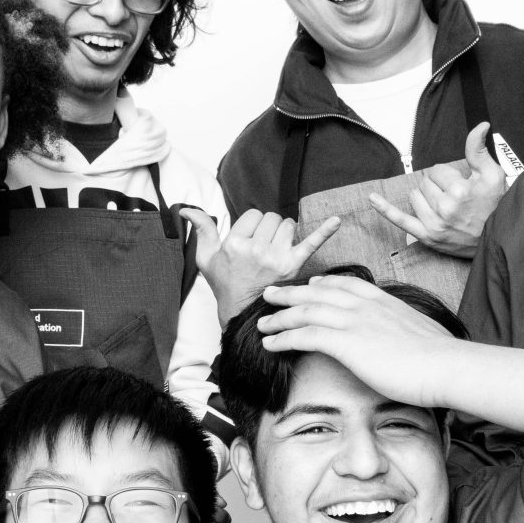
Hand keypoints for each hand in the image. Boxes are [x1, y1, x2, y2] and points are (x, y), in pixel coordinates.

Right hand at [201, 207, 341, 326]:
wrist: (242, 314)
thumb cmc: (225, 284)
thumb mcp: (206, 258)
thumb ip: (201, 230)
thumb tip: (186, 209)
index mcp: (235, 244)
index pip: (253, 215)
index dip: (252, 225)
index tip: (249, 240)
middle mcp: (257, 249)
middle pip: (272, 218)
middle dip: (268, 228)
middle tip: (262, 247)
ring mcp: (276, 258)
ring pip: (288, 225)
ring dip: (284, 233)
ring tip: (275, 250)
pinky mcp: (294, 266)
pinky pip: (312, 243)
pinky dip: (325, 231)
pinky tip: (337, 220)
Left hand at [256, 272, 459, 407]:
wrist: (444, 365)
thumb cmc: (439, 357)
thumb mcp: (420, 333)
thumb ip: (403, 330)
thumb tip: (405, 340)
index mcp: (382, 299)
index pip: (346, 283)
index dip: (323, 283)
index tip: (311, 284)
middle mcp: (364, 304)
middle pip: (317, 292)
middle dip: (290, 292)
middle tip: (270, 294)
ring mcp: (354, 320)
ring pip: (305, 311)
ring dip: (279, 317)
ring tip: (262, 324)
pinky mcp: (346, 342)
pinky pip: (304, 334)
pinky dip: (284, 337)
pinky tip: (271, 344)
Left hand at [366, 121, 507, 255]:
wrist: (497, 239)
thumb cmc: (495, 207)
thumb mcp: (493, 175)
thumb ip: (479, 149)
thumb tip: (480, 124)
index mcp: (459, 190)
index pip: (438, 171)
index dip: (449, 176)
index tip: (460, 185)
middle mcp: (444, 207)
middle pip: (425, 182)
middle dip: (438, 186)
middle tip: (455, 198)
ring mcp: (434, 224)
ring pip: (414, 196)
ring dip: (425, 197)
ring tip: (444, 206)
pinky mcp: (427, 236)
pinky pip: (400, 220)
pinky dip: (385, 209)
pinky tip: (372, 198)